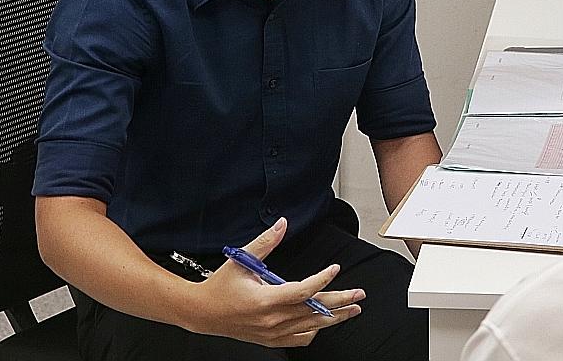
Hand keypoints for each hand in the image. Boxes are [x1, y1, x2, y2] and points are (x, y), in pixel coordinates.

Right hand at [181, 218, 364, 347]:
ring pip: (312, 326)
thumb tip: (282, 223)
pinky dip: (314, 330)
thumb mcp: (241, 260)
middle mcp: (272, 320)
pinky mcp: (271, 339)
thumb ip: (265, 242)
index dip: (323, 279)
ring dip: (335, 317)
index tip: (335, 268)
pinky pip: (300, 338)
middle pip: (315, 310)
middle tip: (359, 294)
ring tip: (352, 309)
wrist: (202, 314)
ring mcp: (273, 333)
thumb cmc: (220, 287)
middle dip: (341, 301)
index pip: (303, 291)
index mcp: (265, 300)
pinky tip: (323, 321)